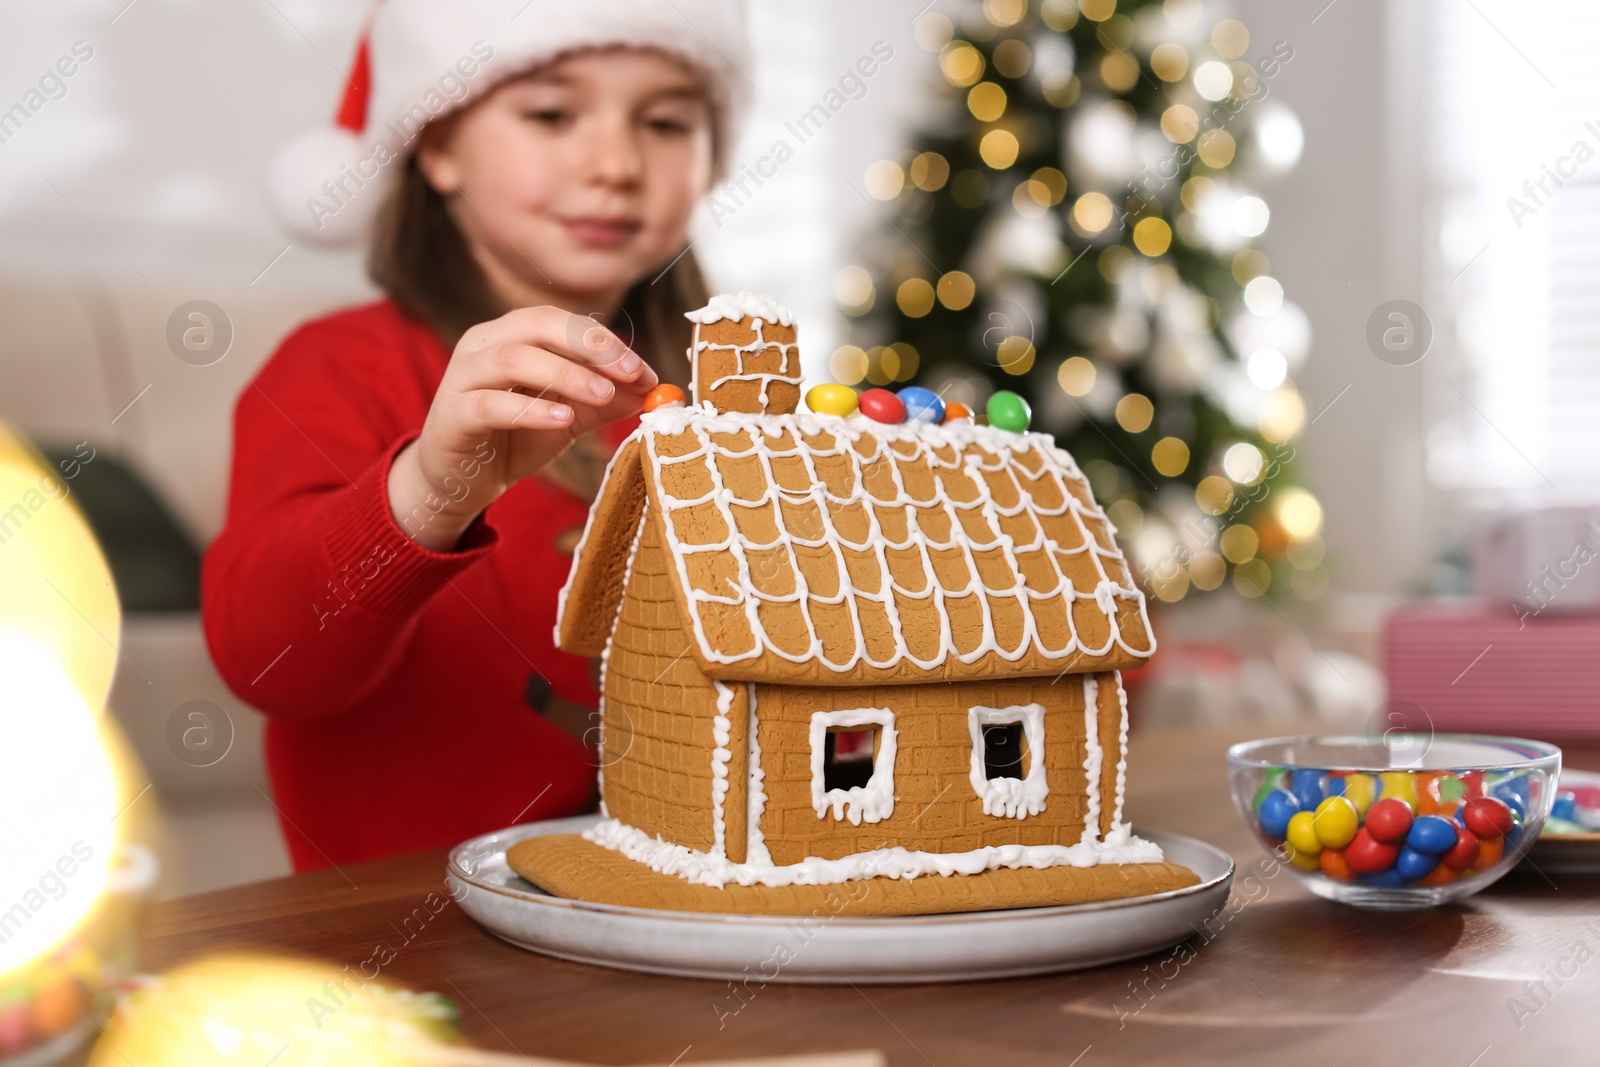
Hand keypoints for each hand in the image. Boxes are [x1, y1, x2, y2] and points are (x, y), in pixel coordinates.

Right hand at [386, 306, 658, 550]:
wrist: (459, 480)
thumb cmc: (512, 438)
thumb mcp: (567, 418)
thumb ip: (603, 403)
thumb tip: (651, 392)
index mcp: (512, 335)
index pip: (564, 322)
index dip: (606, 342)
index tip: (644, 372)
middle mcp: (484, 344)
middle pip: (538, 325)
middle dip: (590, 347)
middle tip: (629, 374)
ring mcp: (462, 376)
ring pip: (513, 359)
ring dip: (565, 375)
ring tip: (602, 396)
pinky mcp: (452, 415)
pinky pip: (490, 404)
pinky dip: (529, 409)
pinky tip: (562, 420)